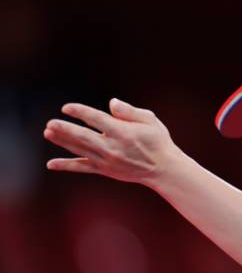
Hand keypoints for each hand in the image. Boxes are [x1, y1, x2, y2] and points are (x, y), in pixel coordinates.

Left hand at [44, 98, 182, 185]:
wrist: (163, 168)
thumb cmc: (157, 141)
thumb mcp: (150, 120)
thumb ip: (129, 111)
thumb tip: (111, 103)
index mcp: (124, 132)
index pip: (97, 119)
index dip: (81, 112)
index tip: (67, 107)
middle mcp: (113, 147)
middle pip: (84, 137)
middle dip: (65, 130)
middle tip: (50, 123)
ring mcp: (108, 160)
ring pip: (80, 150)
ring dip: (63, 142)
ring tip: (48, 133)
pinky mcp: (105, 170)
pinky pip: (82, 168)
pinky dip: (66, 166)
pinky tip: (51, 164)